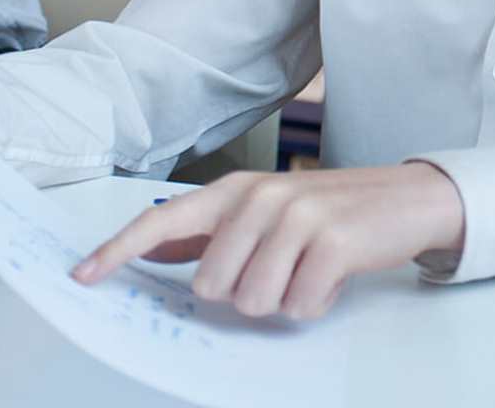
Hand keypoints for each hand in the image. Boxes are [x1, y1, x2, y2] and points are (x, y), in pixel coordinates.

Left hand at [70, 162, 465, 319]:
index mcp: (238, 191)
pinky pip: (299, 304)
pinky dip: (316, 303)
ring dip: (283, 301)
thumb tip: (156, 245)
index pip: (163, 221)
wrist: (411, 198)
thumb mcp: (271, 210)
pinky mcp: (333, 241)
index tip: (83, 277)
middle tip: (283, 272)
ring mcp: (298, 216)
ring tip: (309, 274)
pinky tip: (333, 277)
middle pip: (211, 286)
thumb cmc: (336, 211)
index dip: (119, 252)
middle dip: (245, 295)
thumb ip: (215, 230)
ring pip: (253, 301)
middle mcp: (262, 198)